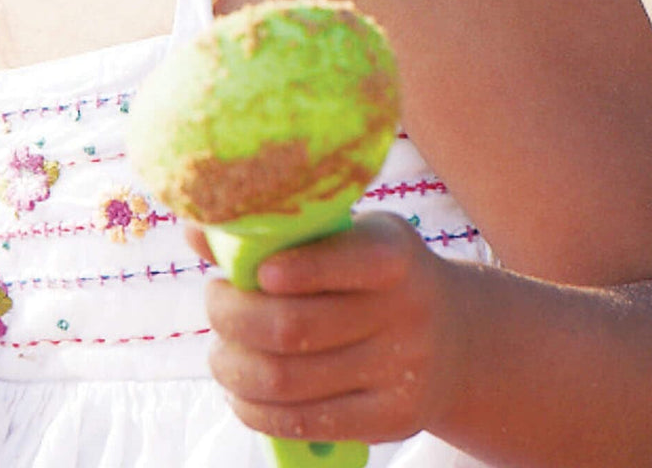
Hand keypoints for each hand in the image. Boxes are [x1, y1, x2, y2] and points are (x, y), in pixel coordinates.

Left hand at [187, 213, 463, 444]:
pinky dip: (256, 410)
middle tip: (215, 302)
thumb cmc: (368, 271)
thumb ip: (275, 234)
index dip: (297, 269)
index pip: (347, 260)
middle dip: (231, 317)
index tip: (258, 272)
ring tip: (221, 352)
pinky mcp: (391, 419)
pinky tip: (240, 393)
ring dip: (233, 368)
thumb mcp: (342, 235)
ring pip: (288, 379)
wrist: (455, 336)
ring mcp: (402, 371)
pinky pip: (306, 422)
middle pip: (292, 327)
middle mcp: (406, 311)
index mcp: (391, 253)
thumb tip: (196, 230)